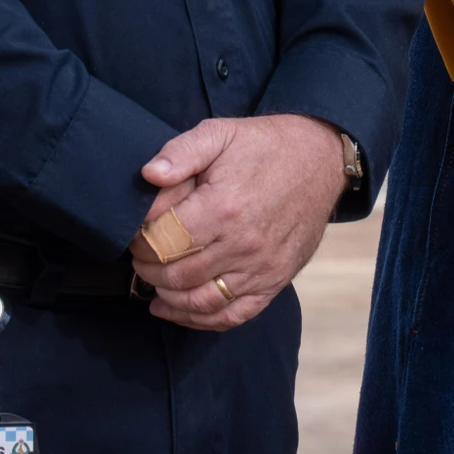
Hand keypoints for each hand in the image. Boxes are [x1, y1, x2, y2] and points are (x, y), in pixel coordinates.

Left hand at [128, 114, 348, 331]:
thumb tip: (149, 175)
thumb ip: (180, 152)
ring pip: (199, 302)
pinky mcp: (275, 281)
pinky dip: (200, 320)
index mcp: (223, 207)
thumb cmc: (264, 145)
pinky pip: (233, 315)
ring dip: (168, 297)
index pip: (163, 241)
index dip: (139, 240)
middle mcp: (243, 244)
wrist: (319, 160)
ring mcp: (261, 267)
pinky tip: (177, 311)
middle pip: (176, 274)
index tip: (134, 233)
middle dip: (148, 269)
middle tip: (140, 256)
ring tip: (154, 281)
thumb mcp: (220, 133)